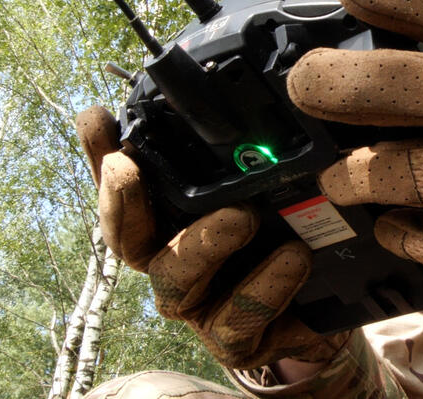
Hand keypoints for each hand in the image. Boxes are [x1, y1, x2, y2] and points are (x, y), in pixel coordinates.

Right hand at [75, 106, 347, 368]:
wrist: (325, 302)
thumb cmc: (286, 233)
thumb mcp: (272, 186)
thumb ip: (250, 151)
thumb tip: (254, 84)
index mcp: (174, 222)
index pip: (124, 188)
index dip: (100, 156)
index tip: (97, 117)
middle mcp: (175, 260)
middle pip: (128, 239)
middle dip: (122, 200)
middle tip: (131, 163)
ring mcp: (202, 303)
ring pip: (175, 281)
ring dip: (202, 244)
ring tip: (242, 216)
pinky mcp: (236, 337)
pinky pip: (238, 318)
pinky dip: (264, 286)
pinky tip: (294, 256)